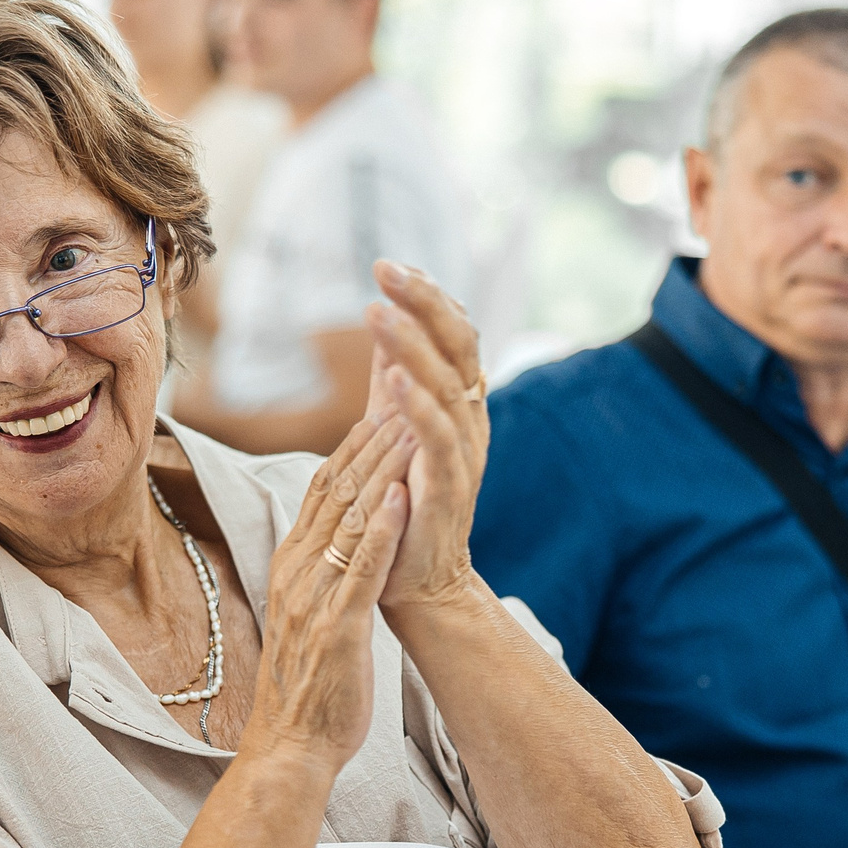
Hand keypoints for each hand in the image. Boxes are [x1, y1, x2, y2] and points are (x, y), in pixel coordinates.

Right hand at [236, 413, 415, 776]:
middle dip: (371, 443)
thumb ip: (321, 572)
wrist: (290, 745)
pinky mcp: (339, 626)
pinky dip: (385, 528)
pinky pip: (362, 568)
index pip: (318, 493)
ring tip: (411, 428)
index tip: (376, 411)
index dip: (349, 449)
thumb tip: (340, 539)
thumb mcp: (311, 614)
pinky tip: (404, 495)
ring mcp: (315, 597)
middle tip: (402, 400)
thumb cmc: (308, 686)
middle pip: (335, 493)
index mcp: (290, 566)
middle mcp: (297, 572)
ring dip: (382, 470)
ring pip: (351, 519)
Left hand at [361, 262, 484, 611]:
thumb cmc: (406, 504)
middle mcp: (469, 420)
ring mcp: (462, 453)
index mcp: (459, 403)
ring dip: (412, 345)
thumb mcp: (400, 429)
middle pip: (460, 345)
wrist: (418, 580)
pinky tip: (392, 378)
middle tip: (385, 268)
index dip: (429, 298)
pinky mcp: (447, 488)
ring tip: (378, 311)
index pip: (455, 334)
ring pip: (446, 385)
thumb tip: (387, 320)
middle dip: (424, 302)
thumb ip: (397, 378)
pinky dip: (418, 405)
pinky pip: (437, 439)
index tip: (394, 266)